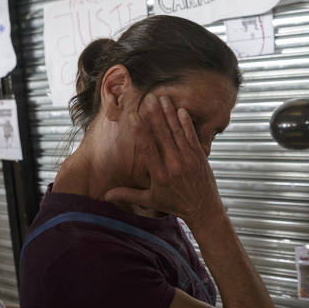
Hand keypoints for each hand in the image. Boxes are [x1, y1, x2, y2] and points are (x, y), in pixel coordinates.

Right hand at [104, 93, 223, 223]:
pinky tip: (181, 110)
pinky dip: (186, 123)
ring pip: (177, 132)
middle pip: (163, 136)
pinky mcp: (200, 157)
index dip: (140, 131)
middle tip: (149, 98)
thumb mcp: (150, 200)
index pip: (147, 148)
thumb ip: (128, 194)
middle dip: (155, 115)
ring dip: (170, 114)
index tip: (134, 116)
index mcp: (159, 175)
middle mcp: (174, 165)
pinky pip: (192, 136)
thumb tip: (105, 195)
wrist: (203, 209)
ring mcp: (188, 159)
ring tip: (163, 98)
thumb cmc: (175, 204)